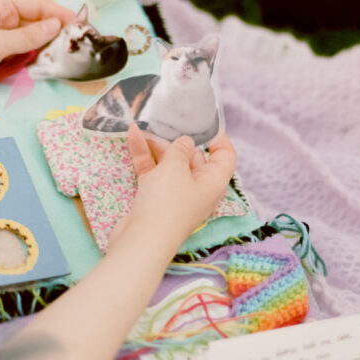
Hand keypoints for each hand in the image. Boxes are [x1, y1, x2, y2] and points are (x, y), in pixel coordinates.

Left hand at [0, 0, 74, 105]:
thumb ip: (29, 36)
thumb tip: (56, 25)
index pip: (35, 4)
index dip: (58, 12)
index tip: (79, 23)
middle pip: (35, 21)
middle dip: (54, 31)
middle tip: (76, 42)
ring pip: (30, 40)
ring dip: (45, 47)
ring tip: (65, 54)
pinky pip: (21, 55)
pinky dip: (33, 59)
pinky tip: (46, 64)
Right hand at [113, 125, 236, 249]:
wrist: (141, 241)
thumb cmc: (167, 203)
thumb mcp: (175, 167)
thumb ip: (181, 149)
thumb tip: (185, 142)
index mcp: (213, 182)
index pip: (225, 156)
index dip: (219, 137)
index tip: (204, 120)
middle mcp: (198, 188)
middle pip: (195, 157)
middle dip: (181, 138)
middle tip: (168, 119)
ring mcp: (176, 194)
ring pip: (170, 164)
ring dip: (158, 145)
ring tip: (146, 123)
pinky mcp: (155, 198)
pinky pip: (153, 172)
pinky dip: (145, 155)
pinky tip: (133, 135)